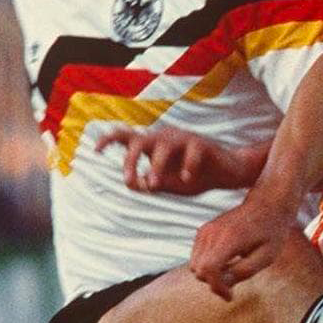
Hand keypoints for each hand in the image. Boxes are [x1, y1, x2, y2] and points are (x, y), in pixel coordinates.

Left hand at [95, 126, 235, 194]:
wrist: (227, 174)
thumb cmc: (194, 177)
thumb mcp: (170, 185)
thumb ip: (152, 183)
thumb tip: (135, 182)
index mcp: (154, 147)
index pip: (127, 137)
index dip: (109, 140)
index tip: (95, 150)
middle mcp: (166, 138)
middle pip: (139, 141)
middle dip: (130, 160)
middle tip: (130, 181)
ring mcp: (184, 138)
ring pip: (163, 146)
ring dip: (157, 167)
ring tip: (155, 185)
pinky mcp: (202, 144)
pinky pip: (190, 154)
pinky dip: (186, 169)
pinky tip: (188, 179)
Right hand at [189, 186, 299, 298]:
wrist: (267, 205)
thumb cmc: (270, 231)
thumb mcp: (266, 256)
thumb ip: (244, 272)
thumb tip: (224, 284)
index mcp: (229, 238)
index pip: (208, 269)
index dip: (217, 287)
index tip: (230, 296)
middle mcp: (212, 232)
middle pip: (198, 270)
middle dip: (214, 282)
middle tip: (233, 285)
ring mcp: (206, 230)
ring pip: (194, 265)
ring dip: (209, 274)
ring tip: (232, 271)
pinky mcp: (204, 230)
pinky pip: (196, 256)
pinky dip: (207, 264)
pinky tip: (226, 262)